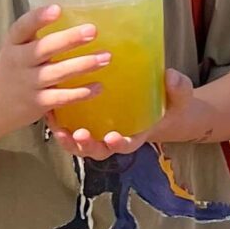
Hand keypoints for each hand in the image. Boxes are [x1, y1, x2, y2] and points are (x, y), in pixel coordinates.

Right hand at [0, 5, 106, 136]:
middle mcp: (19, 62)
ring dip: (83, 65)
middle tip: (92, 30)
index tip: (57, 8)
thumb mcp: (16, 49)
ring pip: (57, 73)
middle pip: (43, 49)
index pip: (22, 27)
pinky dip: (80, 93)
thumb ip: (38, 36)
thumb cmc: (13, 69)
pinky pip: (61, 97)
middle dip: (68, 39)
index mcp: (14, 43)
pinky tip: (98, 86)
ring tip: (105, 57)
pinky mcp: (37, 103)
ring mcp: (28, 83)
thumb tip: (78, 17)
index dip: (38, 18)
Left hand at [58, 69, 203, 158]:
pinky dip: (60, 125)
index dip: (119, 144)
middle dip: (87, 146)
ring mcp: (100, 133)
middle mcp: (115, 138)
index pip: (128, 144)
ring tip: (58, 129)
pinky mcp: (88, 123)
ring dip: (68, 140)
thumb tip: (171, 77)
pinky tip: (50, 113)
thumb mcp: (179, 96)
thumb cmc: (168, 103)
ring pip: (80, 145)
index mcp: (137, 134)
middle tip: (81, 136)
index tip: (113, 138)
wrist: (159, 107)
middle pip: (98, 150)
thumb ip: (178, 89)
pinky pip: (71, 129)